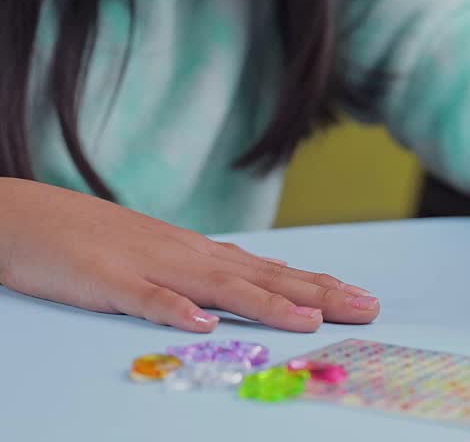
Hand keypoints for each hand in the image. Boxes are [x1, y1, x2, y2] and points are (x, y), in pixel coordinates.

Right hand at [0, 178, 378, 331]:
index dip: (320, 286)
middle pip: (264, 278)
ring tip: (308, 321)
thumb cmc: (100, 239)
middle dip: (318, 295)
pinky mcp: (108, 282)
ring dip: (266, 303)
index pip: (274, 272)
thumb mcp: (169, 252)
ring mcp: (150, 267)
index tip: (362, 298)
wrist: (27, 214)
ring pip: (218, 287)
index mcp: (203, 254)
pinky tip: (200, 324)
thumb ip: (219, 267)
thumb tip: (271, 272)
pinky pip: (143, 299)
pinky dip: (173, 310)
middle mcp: (189, 257)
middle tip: (365, 308)